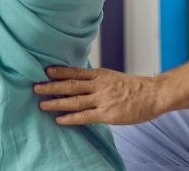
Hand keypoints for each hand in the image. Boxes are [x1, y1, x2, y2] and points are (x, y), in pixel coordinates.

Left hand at [34, 66, 164, 125]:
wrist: (153, 95)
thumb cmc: (133, 88)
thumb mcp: (112, 77)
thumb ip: (95, 79)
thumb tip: (77, 80)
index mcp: (100, 75)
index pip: (75, 72)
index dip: (59, 71)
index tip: (44, 70)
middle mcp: (99, 85)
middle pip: (71, 85)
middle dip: (52, 86)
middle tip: (35, 87)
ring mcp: (103, 100)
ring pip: (76, 101)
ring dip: (57, 102)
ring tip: (42, 104)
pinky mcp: (108, 114)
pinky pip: (86, 116)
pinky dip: (71, 118)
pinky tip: (59, 120)